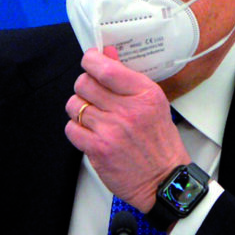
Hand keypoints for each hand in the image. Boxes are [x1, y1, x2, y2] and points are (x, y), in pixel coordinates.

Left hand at [65, 46, 190, 212]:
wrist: (163, 180)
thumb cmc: (159, 143)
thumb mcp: (153, 103)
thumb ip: (128, 78)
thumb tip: (107, 53)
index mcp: (144, 95)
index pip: (106, 68)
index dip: (91, 60)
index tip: (90, 60)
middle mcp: (127, 111)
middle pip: (84, 83)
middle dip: (84, 86)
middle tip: (92, 94)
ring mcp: (110, 130)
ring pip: (74, 105)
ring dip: (79, 108)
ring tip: (92, 116)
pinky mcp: (98, 149)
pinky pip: (71, 129)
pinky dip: (76, 129)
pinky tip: (89, 132)